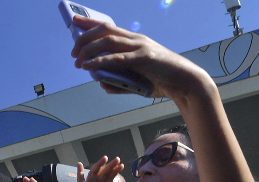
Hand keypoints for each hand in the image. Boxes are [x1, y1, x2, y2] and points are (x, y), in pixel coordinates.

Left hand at [71, 15, 210, 98]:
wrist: (185, 83)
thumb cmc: (162, 81)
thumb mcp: (136, 83)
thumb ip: (118, 82)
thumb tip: (101, 83)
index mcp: (135, 41)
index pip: (109, 27)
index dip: (90, 22)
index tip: (74, 21)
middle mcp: (136, 40)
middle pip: (104, 31)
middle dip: (84, 39)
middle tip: (73, 52)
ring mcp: (140, 47)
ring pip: (108, 41)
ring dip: (89, 50)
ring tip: (78, 62)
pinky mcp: (143, 59)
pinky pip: (116, 58)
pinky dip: (100, 61)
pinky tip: (89, 66)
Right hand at [76, 156, 122, 181]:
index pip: (110, 176)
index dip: (115, 170)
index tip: (121, 165)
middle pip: (104, 173)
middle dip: (110, 166)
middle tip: (117, 159)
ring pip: (94, 173)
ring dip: (99, 165)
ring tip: (105, 158)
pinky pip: (80, 180)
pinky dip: (79, 172)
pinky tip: (79, 164)